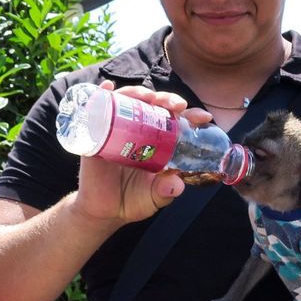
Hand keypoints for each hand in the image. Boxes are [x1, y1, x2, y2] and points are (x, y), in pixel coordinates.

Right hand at [72, 83, 214, 225]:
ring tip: (148, 97)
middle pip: (153, 105)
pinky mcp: (97, 134)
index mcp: (158, 142)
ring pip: (127, 101)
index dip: (190, 114)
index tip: (204, 117)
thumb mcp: (154, 198)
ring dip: (138, 93)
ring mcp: (117, 130)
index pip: (176, 120)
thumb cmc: (132, 200)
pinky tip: (107, 89)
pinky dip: (101, 95)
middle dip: (166, 99)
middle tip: (177, 106)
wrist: (103, 211)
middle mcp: (139, 131)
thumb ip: (166, 192)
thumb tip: (177, 186)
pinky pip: (96, 109)